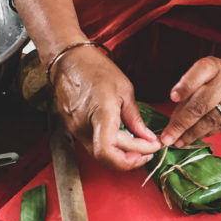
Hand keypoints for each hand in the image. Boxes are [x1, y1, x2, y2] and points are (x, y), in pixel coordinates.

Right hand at [52, 45, 161, 169]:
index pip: (108, 153)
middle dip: (135, 157)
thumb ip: (135, 118)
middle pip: (109, 157)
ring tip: (142, 145)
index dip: (131, 160)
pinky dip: (113, 147)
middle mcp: (84, 127)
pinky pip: (95, 145)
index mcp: (100, 114)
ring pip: (102, 154)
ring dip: (124, 154)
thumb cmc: (96, 69)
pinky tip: (125, 139)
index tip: (150, 150)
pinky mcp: (74, 129)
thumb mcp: (124, 90)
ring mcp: (76, 130)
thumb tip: (148, 137)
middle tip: (152, 148)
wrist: (68, 60)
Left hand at [160, 56, 220, 146]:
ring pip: (212, 119)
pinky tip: (199, 135)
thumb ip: (191, 91)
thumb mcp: (206, 74)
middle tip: (168, 138)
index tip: (172, 97)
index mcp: (216, 64)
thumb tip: (174, 120)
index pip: (200, 71)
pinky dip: (208, 132)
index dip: (186, 85)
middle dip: (182, 123)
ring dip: (193, 133)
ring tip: (180, 141)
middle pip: (203, 103)